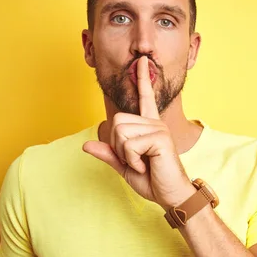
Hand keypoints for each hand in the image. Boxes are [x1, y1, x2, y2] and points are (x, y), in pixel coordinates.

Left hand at [82, 56, 194, 208]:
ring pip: (121, 133)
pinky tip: (146, 166)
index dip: (141, 79)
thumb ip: (108, 154)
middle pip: (117, 122)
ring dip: (124, 154)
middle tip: (134, 160)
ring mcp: (158, 129)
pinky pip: (129, 145)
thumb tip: (86, 145)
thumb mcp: (124, 166)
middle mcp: (155, 123)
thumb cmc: (152, 181)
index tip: (142, 61)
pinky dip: (131, 160)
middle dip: (117, 145)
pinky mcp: (160, 138)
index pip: (145, 98)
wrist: (170, 196)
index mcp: (149, 126)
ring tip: (142, 163)